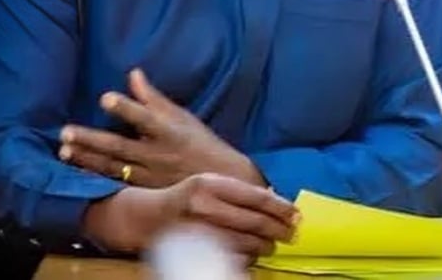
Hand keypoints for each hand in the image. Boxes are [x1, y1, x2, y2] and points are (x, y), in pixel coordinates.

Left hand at [59, 68, 262, 187]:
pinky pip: (116, 185)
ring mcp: (149, 176)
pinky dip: (95, 179)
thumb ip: (153, 97)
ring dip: (86, 159)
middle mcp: (157, 154)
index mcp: (168, 131)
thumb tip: (133, 73)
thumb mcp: (181, 116)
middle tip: (66, 132)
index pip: (144, 117)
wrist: (218, 180)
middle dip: (91, 140)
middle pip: (119, 146)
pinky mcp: (144, 192)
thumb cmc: (199, 142)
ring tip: (64, 151)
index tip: (105, 97)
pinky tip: (76, 173)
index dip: (125, 107)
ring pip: (112, 167)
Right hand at [83, 172, 298, 258]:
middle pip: (253, 222)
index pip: (255, 196)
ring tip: (270, 246)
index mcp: (210, 183)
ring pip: (243, 243)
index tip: (296, 214)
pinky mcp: (191, 250)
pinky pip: (227, 258)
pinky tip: (250, 256)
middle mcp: (203, 204)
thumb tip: (275, 200)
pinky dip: (244, 259)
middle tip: (289, 234)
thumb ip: (237, 192)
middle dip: (277, 230)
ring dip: (263, 247)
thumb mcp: (209, 185)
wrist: (145, 217)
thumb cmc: (184, 198)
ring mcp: (196, 229)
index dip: (280, 207)